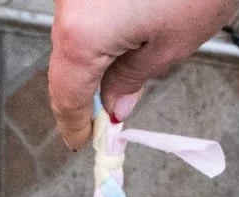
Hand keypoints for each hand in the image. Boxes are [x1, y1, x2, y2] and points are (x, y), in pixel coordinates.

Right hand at [48, 0, 238, 149]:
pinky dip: (103, 25)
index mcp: (82, 35)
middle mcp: (67, 6)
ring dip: (98, 53)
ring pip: (75, 32)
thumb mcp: (172, 45)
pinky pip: (86, 8)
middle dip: (89, 89)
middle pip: (66, 62)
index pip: (66, 96)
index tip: (82, 140)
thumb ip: (134, 79)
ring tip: (135, 61)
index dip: (74, 124)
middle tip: (112, 113)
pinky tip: (134, 26)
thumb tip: (116, 105)